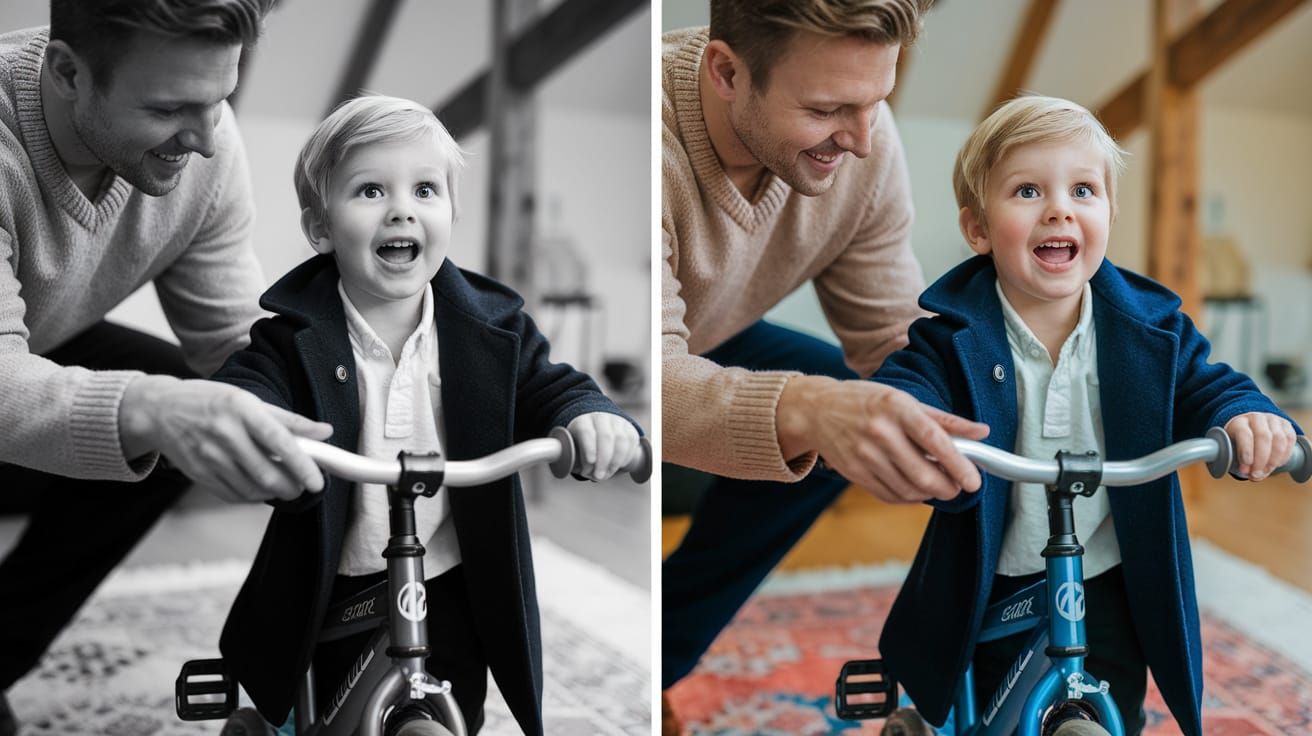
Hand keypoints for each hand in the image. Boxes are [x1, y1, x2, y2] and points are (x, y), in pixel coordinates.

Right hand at [119, 375, 333, 501]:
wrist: (159, 411)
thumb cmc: (209, 401)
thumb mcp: (249, 400)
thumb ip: (289, 420)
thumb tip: (325, 432)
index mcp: (241, 410)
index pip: (279, 441)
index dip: (302, 464)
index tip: (317, 480)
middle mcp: (225, 434)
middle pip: (267, 473)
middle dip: (292, 486)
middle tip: (303, 486)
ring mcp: (210, 457)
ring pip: (252, 489)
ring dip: (274, 493)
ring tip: (284, 485)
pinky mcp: (200, 474)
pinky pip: (234, 495)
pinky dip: (253, 497)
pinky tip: (260, 488)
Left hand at [566, 412, 640, 480]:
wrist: (596, 425)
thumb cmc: (581, 441)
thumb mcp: (573, 445)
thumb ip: (573, 457)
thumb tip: (581, 470)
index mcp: (583, 421)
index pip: (586, 432)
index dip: (589, 448)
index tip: (590, 463)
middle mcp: (601, 418)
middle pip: (606, 437)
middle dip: (603, 460)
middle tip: (598, 476)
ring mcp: (617, 421)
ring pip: (621, 440)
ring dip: (615, 461)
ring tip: (607, 474)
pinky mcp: (629, 428)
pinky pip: (631, 442)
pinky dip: (626, 457)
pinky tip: (619, 466)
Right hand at [777, 375, 989, 502]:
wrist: (817, 411)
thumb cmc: (865, 401)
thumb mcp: (905, 400)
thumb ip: (945, 420)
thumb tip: (983, 432)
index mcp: (896, 408)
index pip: (935, 441)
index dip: (959, 464)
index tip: (974, 480)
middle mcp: (880, 432)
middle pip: (923, 473)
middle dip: (947, 487)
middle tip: (958, 487)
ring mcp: (865, 455)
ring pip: (908, 489)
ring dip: (930, 494)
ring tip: (938, 486)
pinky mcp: (855, 473)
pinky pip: (890, 495)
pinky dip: (909, 498)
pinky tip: (916, 489)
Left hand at [1224, 412, 1295, 480]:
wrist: (1252, 429)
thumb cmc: (1240, 443)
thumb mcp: (1233, 450)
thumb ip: (1241, 463)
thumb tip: (1254, 476)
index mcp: (1239, 422)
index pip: (1244, 434)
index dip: (1246, 452)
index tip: (1245, 468)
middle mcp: (1256, 418)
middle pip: (1263, 437)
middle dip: (1260, 460)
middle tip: (1256, 474)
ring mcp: (1272, 420)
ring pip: (1278, 439)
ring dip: (1273, 460)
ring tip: (1266, 471)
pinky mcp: (1286, 425)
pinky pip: (1289, 440)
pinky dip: (1284, 455)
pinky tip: (1277, 464)